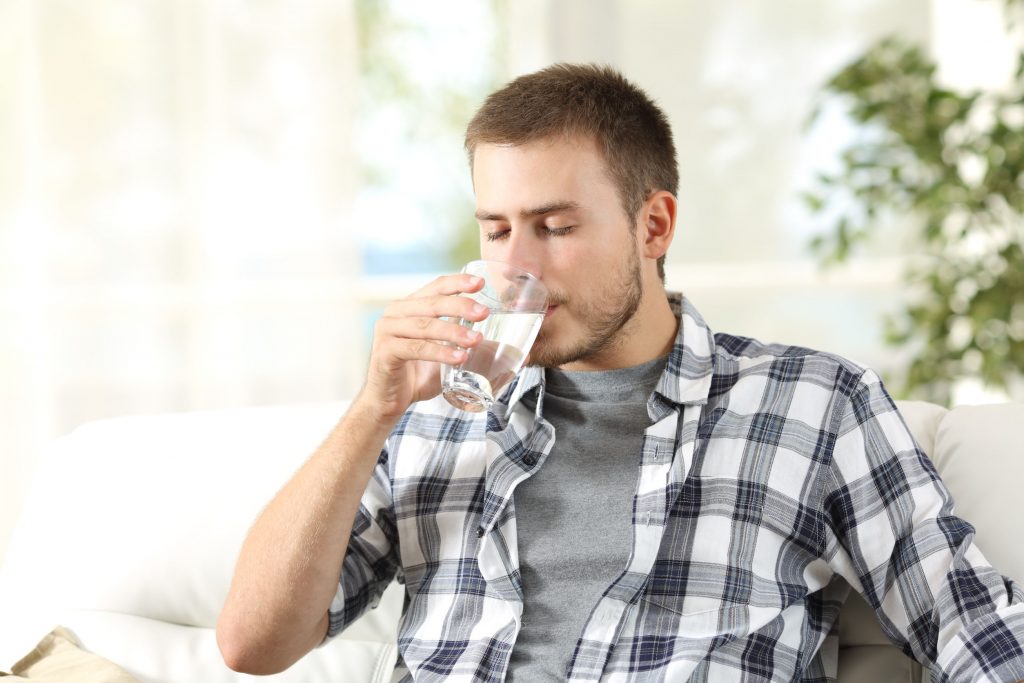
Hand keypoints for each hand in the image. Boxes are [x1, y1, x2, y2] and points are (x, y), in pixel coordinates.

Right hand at [355, 273, 488, 419]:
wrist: (390, 401)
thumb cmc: (419, 374)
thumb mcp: (447, 353)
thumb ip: (469, 345)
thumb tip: (510, 349)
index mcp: (410, 306)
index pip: (436, 286)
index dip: (458, 282)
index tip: (481, 283)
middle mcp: (396, 313)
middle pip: (432, 303)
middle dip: (461, 306)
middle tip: (484, 313)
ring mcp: (387, 331)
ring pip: (425, 326)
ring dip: (453, 331)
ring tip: (476, 339)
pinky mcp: (385, 352)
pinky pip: (416, 348)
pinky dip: (439, 352)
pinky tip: (459, 358)